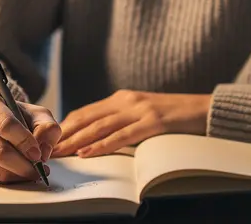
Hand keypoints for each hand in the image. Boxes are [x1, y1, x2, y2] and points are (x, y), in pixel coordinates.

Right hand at [0, 88, 61, 183]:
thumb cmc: (13, 115)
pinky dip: (6, 180)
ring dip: (17, 175)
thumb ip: (46, 126)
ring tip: (32, 172)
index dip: (24, 142)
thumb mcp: (33, 113)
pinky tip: (16, 173)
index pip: (5, 125)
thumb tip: (44, 151)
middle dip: (23, 164)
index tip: (38, 154)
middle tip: (39, 170)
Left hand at [52, 90, 209, 157]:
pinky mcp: (154, 122)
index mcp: (122, 98)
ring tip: (59, 152)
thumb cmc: (175, 116)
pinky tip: (88, 152)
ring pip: (100, 127)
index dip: (64, 126)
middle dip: (64, 135)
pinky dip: (102, 144)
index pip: (85, 113)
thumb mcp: (143, 114)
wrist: (206, 109)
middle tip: (44, 148)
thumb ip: (121, 120)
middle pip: (87, 119)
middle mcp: (127, 101)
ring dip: (76, 141)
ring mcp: (140, 110)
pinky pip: (123, 135)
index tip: (47, 139)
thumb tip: (96, 137)